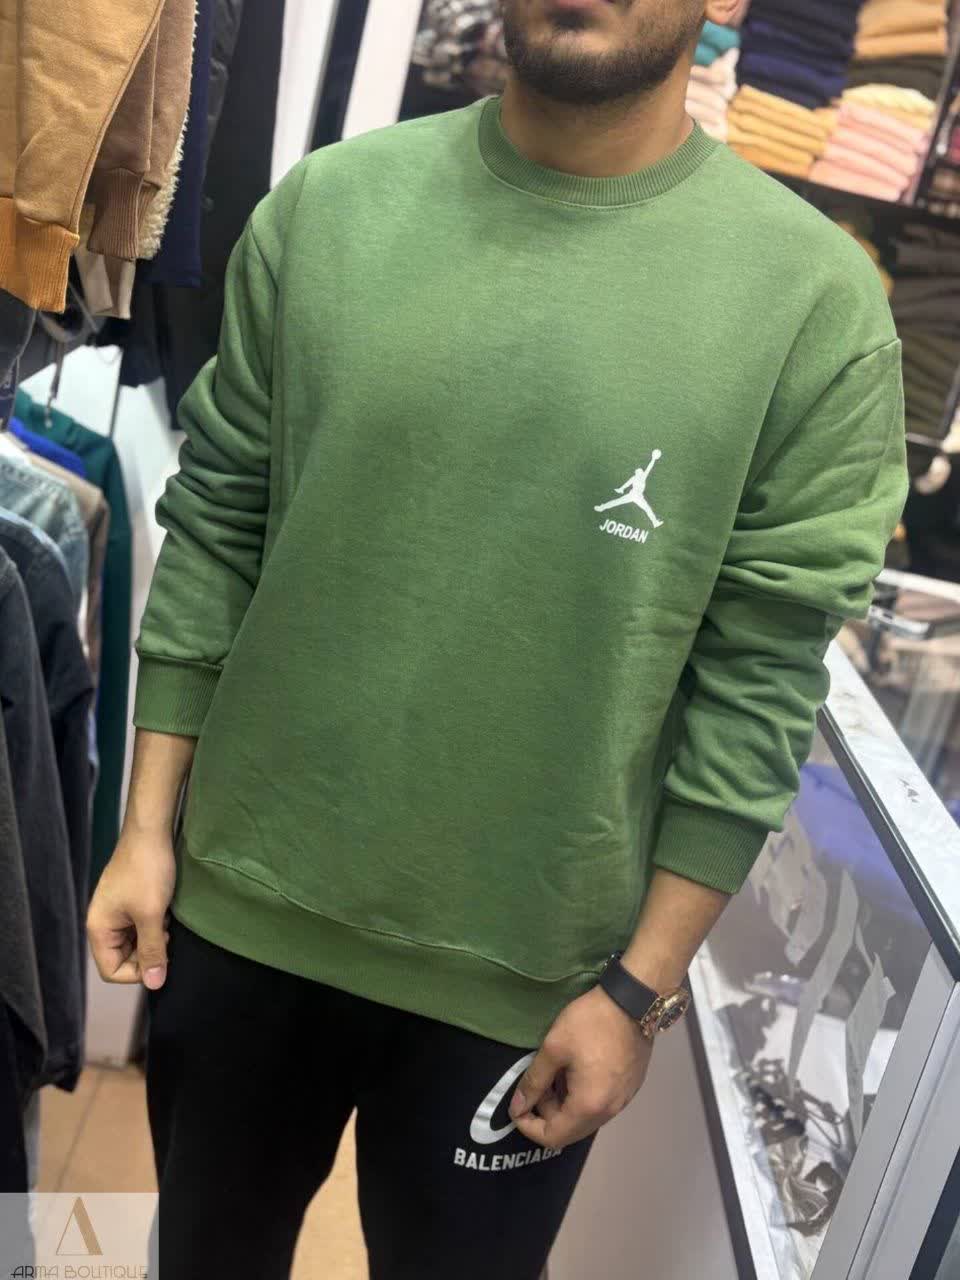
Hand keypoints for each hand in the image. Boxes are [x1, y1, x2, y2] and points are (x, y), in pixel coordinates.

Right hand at [87, 825, 176, 990]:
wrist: (151, 831)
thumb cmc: (147, 869)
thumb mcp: (152, 915)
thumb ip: (152, 950)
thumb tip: (155, 984)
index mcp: (99, 928)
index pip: (111, 971)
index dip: (137, 973)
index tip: (160, 959)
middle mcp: (104, 923)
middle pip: (123, 958)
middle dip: (147, 953)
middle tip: (165, 936)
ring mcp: (117, 912)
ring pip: (135, 942)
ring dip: (153, 939)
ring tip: (165, 922)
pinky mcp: (131, 902)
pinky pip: (141, 926)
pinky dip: (155, 925)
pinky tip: (166, 913)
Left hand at [509, 987, 652, 1148]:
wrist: (633, 1001)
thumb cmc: (590, 1023)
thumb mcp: (553, 1048)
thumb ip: (533, 1082)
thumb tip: (517, 1106)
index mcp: (589, 1107)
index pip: (553, 1137)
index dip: (528, 1126)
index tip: (517, 1106)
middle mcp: (609, 1112)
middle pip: (570, 1131)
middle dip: (546, 1113)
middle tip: (537, 1084)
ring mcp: (623, 1101)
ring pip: (586, 1118)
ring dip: (564, 1104)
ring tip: (555, 1074)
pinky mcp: (630, 1088)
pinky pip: (600, 1104)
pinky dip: (582, 1097)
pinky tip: (576, 1070)